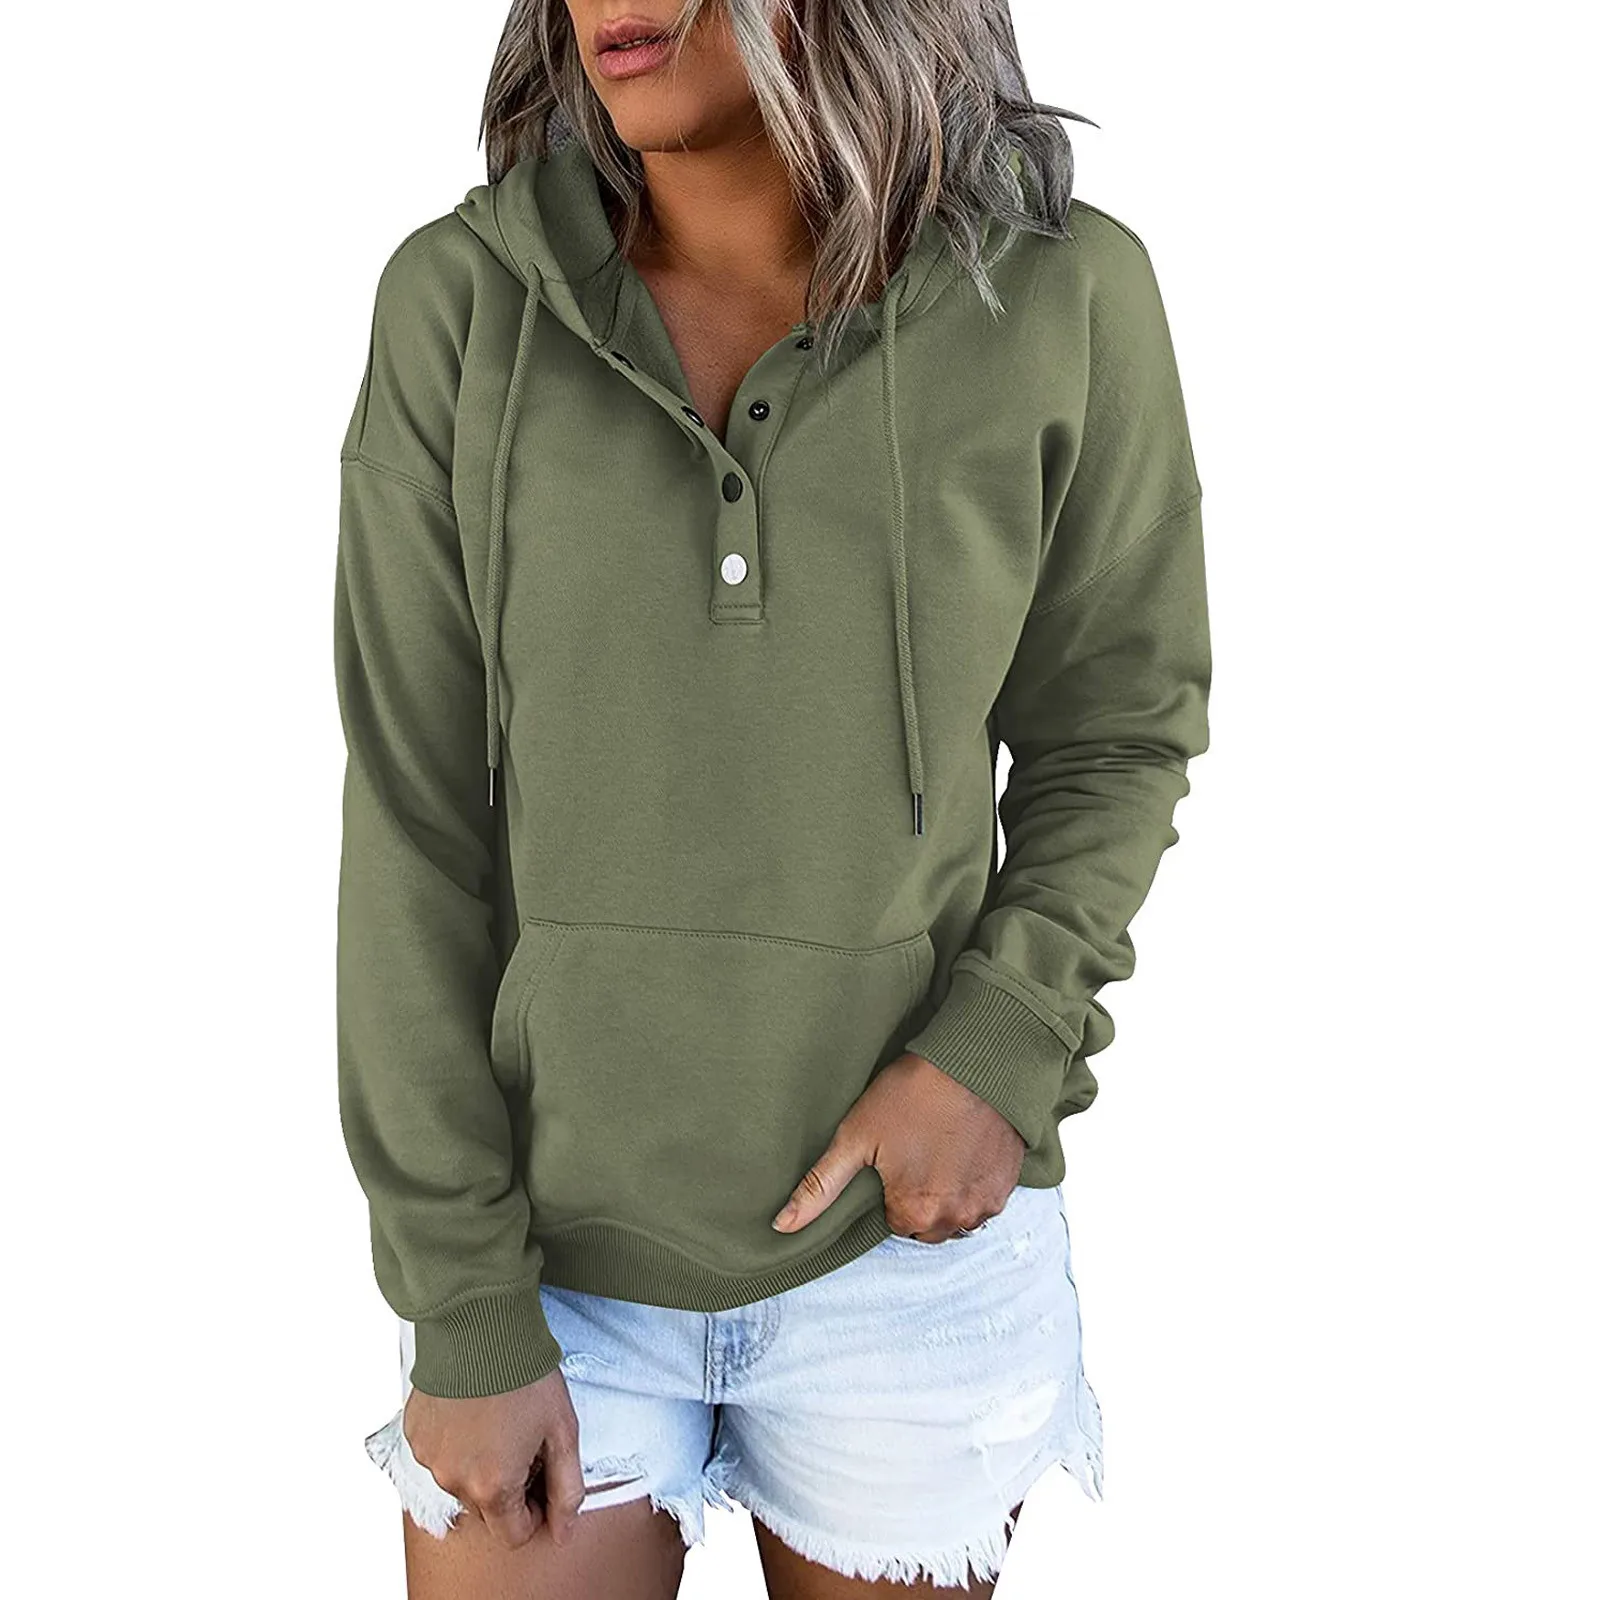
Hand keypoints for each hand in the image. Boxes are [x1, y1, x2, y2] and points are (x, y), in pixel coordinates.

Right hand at [403, 1367, 584, 1549]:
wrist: (482, 1325)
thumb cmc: (526, 1375)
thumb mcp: (562, 1432)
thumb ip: (567, 1490)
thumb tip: (564, 1533)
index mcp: (492, 1488)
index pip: (514, 1534)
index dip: (536, 1510)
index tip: (543, 1475)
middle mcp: (453, 1481)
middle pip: (488, 1508)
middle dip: (509, 1484)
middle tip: (525, 1439)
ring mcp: (429, 1457)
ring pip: (461, 1479)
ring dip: (480, 1462)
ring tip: (499, 1418)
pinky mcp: (415, 1432)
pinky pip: (439, 1452)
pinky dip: (457, 1440)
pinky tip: (473, 1408)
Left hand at [772, 1051, 1025, 1241]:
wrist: (978, 1061)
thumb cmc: (913, 1093)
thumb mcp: (856, 1135)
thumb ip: (819, 1187)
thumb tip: (782, 1226)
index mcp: (915, 1214)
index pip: (893, 1221)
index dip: (890, 1189)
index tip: (893, 1156)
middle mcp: (956, 1220)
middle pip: (926, 1224)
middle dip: (919, 1196)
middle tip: (916, 1148)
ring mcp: (987, 1203)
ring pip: (957, 1213)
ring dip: (948, 1192)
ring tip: (941, 1146)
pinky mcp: (1008, 1184)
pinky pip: (984, 1198)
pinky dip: (973, 1180)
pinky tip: (964, 1146)